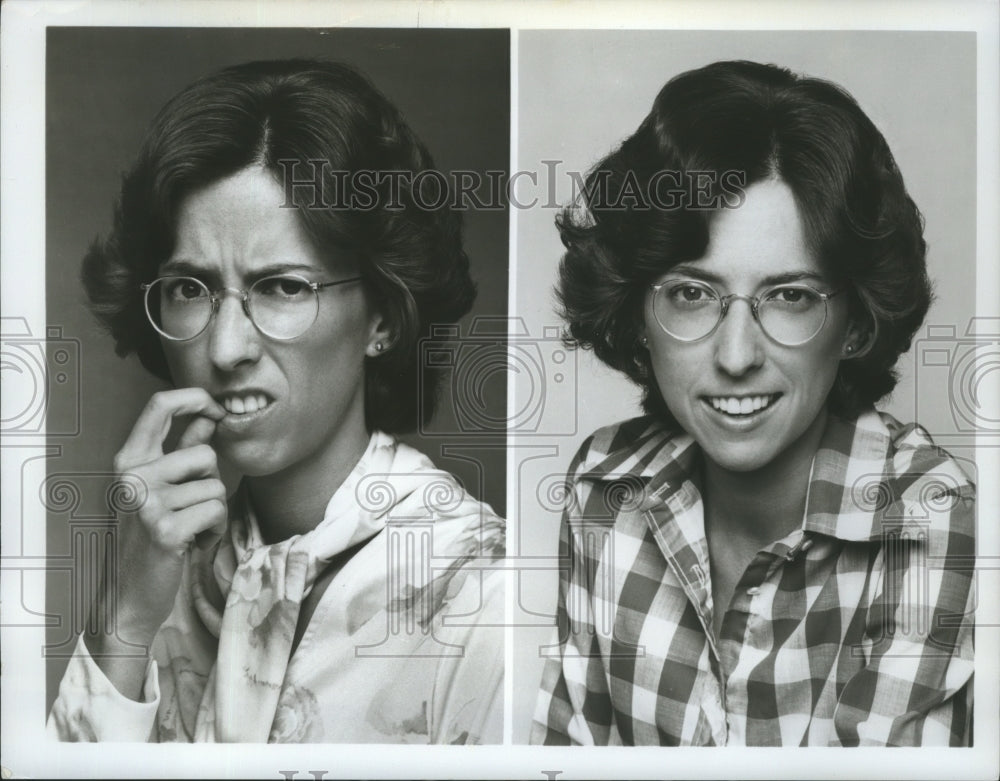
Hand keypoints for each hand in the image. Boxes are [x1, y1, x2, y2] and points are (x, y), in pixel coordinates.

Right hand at [85, 388, 226, 696]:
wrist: (128, 598)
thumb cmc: (147, 540)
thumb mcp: (157, 490)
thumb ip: (181, 453)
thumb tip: (208, 419)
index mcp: (128, 460)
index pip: (160, 405)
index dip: (197, 398)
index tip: (218, 410)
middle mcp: (132, 475)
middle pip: (204, 453)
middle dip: (210, 483)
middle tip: (189, 511)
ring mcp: (146, 501)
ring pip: (216, 486)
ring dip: (212, 513)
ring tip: (188, 531)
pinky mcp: (164, 529)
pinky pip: (216, 511)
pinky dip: (213, 531)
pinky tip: (191, 545)